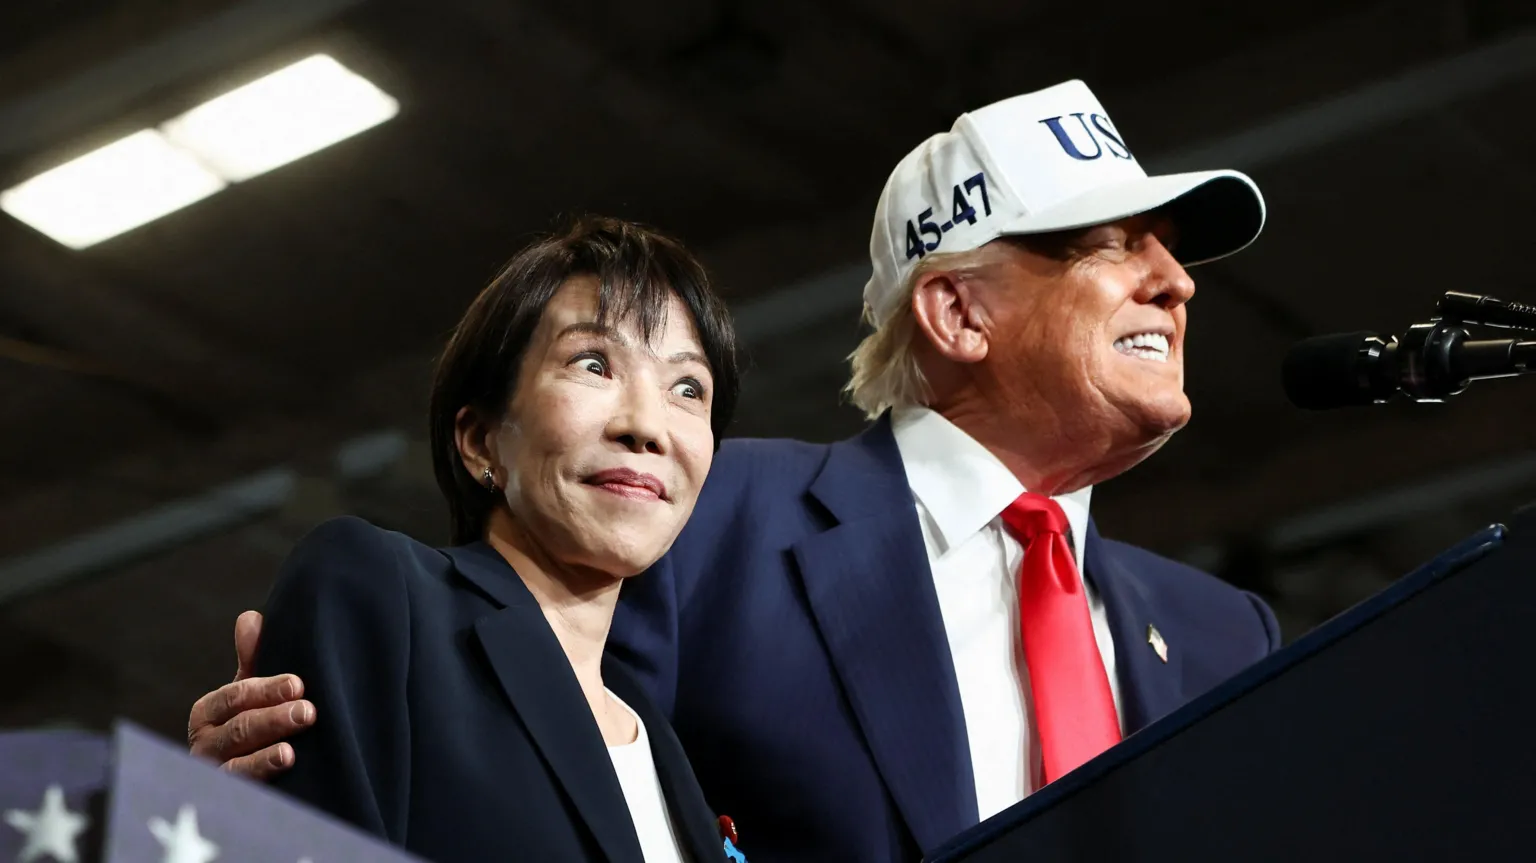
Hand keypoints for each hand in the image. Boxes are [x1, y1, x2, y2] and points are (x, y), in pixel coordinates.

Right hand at [187, 610, 314, 779]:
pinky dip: (260, 785)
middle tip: (307, 712)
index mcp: (209, 713)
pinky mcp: (231, 803)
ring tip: (291, 753)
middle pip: (237, 731)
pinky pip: (243, 795)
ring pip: (236, 766)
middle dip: (272, 720)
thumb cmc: (254, 724)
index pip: (234, 697)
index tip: (298, 684)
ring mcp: (216, 778)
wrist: (254, 780)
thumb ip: (252, 659)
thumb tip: (250, 618)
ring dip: (264, 758)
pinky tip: (284, 776)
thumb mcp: (252, 693)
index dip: (264, 690)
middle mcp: (206, 746)